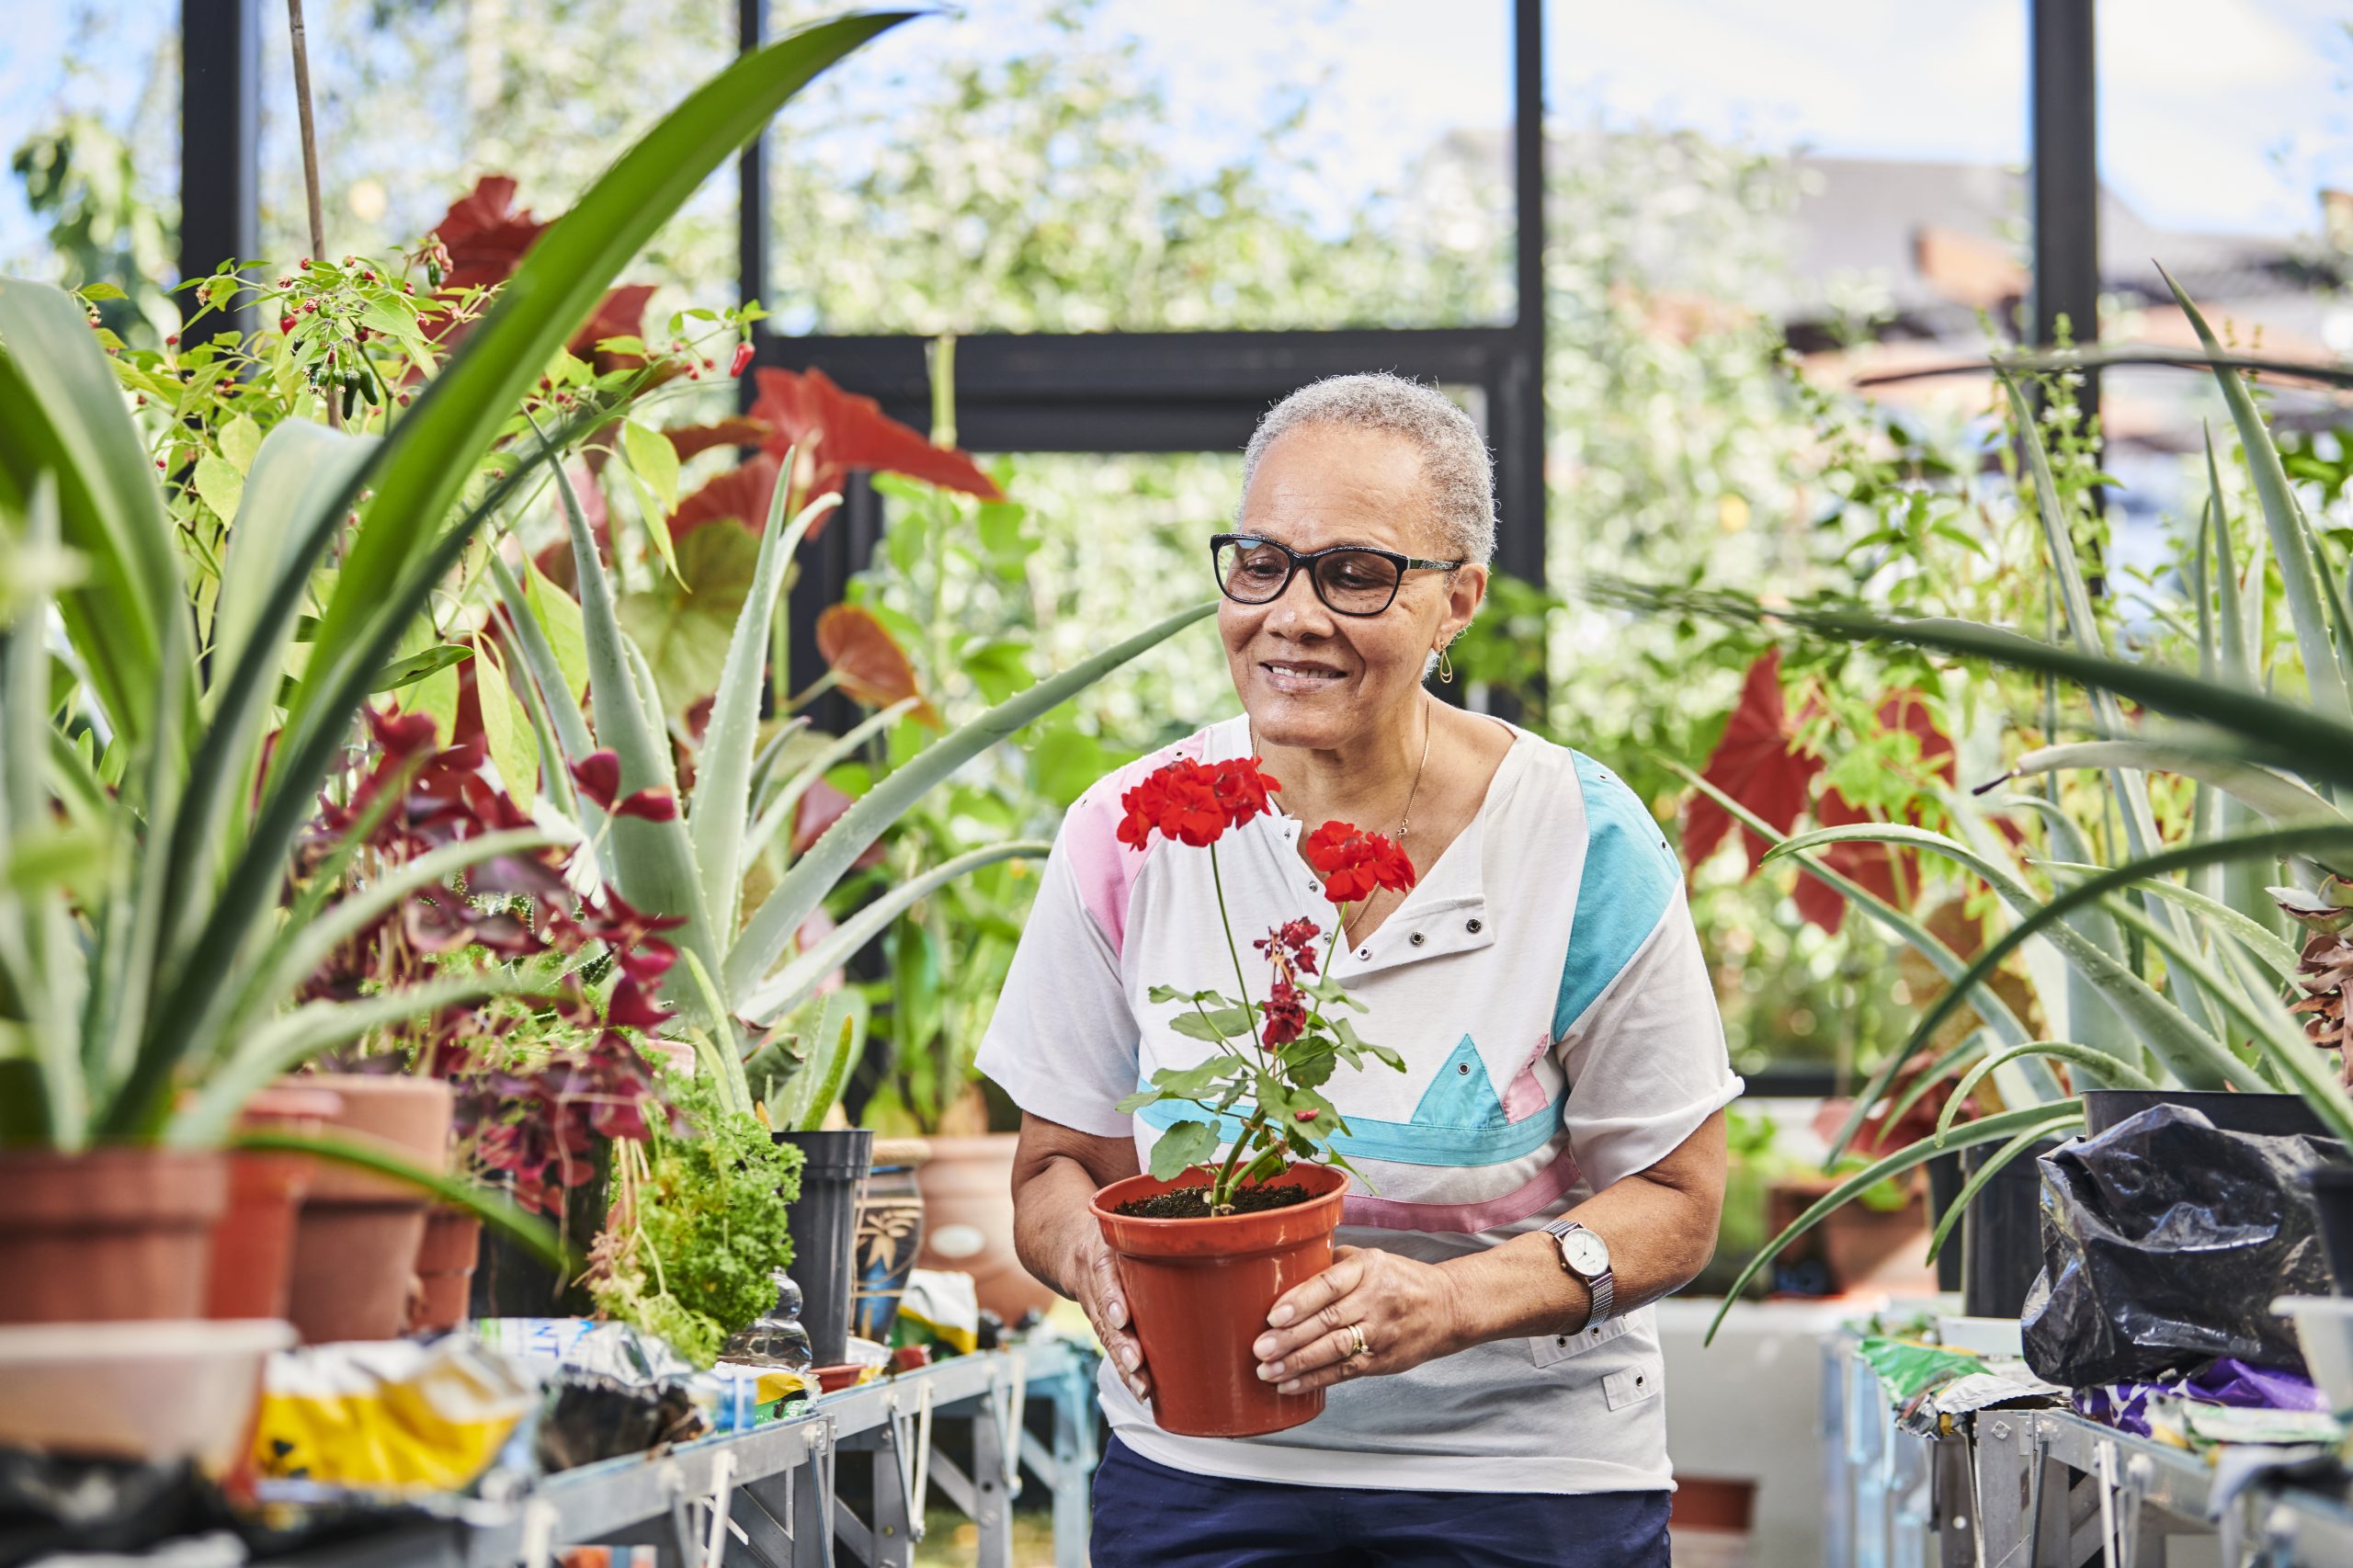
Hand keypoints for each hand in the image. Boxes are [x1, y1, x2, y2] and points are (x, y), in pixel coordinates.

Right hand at [1066, 1230, 1151, 1402]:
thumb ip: (1161, 1235)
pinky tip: (1138, 1387)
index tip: (1122, 1319)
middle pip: (1104, 1314)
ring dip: (1123, 1364)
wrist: (1067, 1240)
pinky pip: (1107, 1344)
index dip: (1111, 1297)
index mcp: (1103, 1249)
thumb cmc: (1117, 1231)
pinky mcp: (1096, 1318)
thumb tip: (1216, 1246)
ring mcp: (1091, 1301)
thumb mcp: (1130, 1224)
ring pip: (1105, 1335)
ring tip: (1141, 1388)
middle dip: (1121, 1342)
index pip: (1104, 1274)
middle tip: (1138, 1366)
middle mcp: (1093, 1277)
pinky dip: (1121, 1367)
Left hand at [1250, 1245, 1466, 1395]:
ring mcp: (1381, 1332)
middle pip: (1329, 1321)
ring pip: (1335, 1350)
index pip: (1330, 1284)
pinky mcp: (1382, 1360)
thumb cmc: (1399, 1280)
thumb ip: (1333, 1263)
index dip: (1300, 1301)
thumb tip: (1286, 1270)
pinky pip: (1345, 1372)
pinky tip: (1289, 1386)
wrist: (1447, 1308)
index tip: (1273, 1315)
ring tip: (1267, 1371)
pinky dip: (1315, 1380)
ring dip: (1298, 1363)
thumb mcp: (1371, 1259)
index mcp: (1369, 1268)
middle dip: (1291, 1338)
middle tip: (1260, 1348)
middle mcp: (1375, 1299)